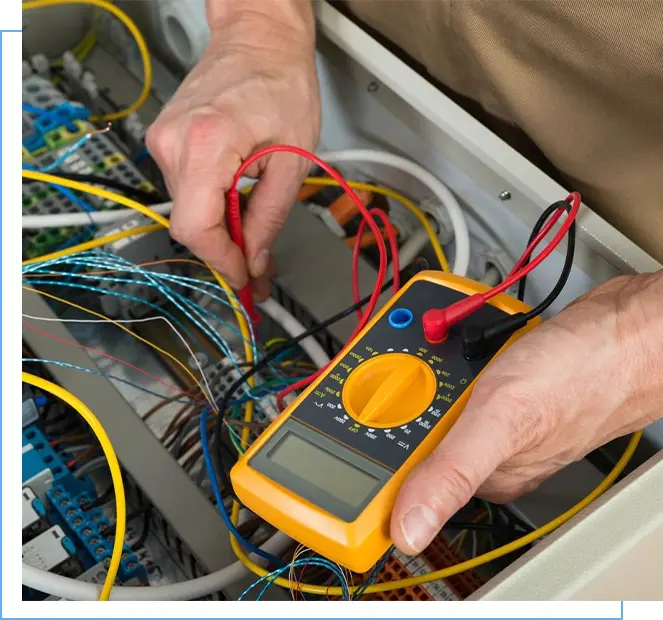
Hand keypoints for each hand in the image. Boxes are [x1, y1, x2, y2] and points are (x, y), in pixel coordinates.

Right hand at [147, 0, 318, 298]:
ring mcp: (163, 141)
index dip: (222, 261)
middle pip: (190, 224)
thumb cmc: (281, 83)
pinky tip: (237, 209)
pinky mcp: (167, 141)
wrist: (258, 40)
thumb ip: (271, 216)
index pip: (197, 227)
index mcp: (206, 143)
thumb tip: (256, 259)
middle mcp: (173, 143)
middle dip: (226, 252)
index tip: (245, 278)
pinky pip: (187, 191)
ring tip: (254, 237)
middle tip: (258, 270)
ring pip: (188, 211)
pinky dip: (212, 208)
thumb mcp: (292, 159)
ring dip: (221, 231)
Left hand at [391, 272, 662, 554]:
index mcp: (484, 477)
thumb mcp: (500, 421)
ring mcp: (491, 417)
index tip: (339, 431)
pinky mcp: (499, 386)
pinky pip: (453, 374)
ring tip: (444, 352)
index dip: (371, 459)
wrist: (627, 327)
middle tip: (405, 371)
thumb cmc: (582, 373)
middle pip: (411, 433)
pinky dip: (446, 357)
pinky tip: (461, 347)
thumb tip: (407, 529)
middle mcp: (484, 451)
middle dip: (397, 398)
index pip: (409, 483)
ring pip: (430, 399)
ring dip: (423, 371)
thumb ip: (450, 473)